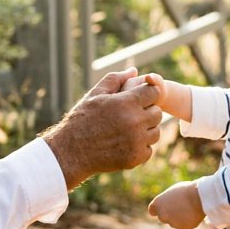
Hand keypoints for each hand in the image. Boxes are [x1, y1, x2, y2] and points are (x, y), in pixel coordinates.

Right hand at [41, 68, 162, 189]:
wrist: (71, 151)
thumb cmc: (81, 119)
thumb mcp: (95, 94)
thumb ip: (115, 79)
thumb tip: (134, 70)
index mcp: (126, 102)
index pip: (154, 92)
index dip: (147, 94)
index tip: (138, 98)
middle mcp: (135, 121)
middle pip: (157, 113)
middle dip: (147, 112)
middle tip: (131, 115)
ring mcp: (137, 141)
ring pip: (155, 132)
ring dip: (145, 130)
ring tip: (128, 130)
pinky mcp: (135, 158)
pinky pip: (148, 149)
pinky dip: (139, 147)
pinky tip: (124, 143)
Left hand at [148, 181, 204, 228]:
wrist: (198, 197)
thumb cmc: (185, 190)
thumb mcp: (172, 192)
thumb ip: (167, 200)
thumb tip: (168, 205)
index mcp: (158, 204)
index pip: (152, 211)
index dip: (157, 210)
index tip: (162, 209)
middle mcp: (162, 215)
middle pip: (163, 218)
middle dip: (168, 214)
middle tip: (178, 207)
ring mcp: (172, 222)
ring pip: (174, 222)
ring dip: (178, 218)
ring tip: (187, 208)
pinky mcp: (183, 227)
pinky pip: (184, 225)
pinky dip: (187, 221)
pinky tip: (192, 213)